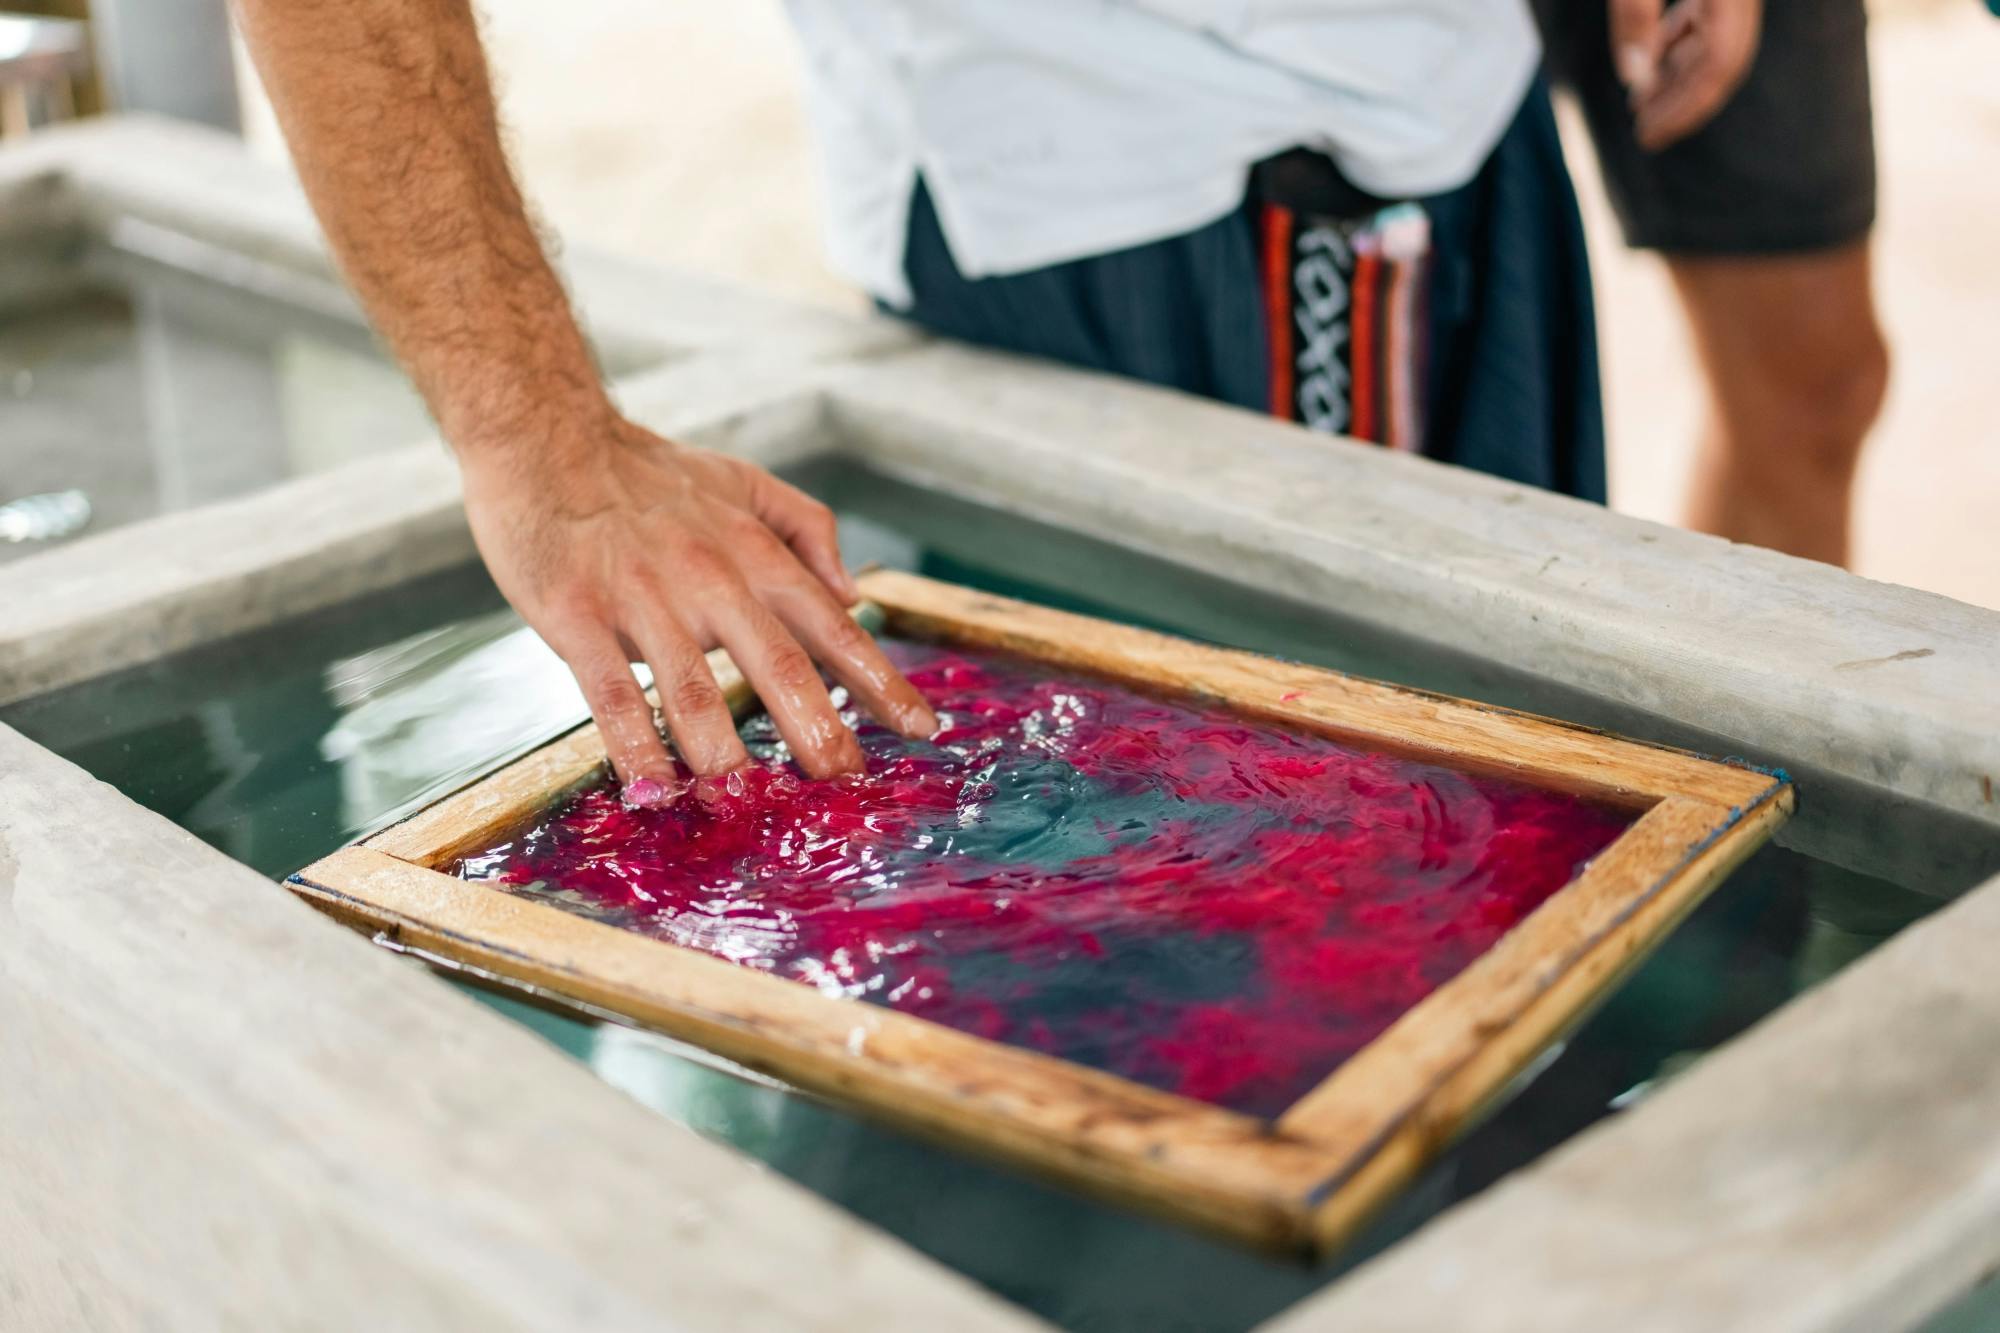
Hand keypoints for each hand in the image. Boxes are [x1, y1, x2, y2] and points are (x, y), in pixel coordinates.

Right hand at [459, 409, 937, 801]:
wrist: (546, 433)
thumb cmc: (647, 470)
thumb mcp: (744, 482)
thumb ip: (806, 529)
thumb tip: (855, 590)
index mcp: (756, 555)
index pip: (834, 628)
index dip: (882, 682)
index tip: (925, 729)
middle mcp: (711, 578)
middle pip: (778, 666)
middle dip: (818, 731)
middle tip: (845, 784)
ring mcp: (643, 599)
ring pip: (694, 691)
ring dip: (723, 755)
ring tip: (747, 804)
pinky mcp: (577, 615)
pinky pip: (611, 693)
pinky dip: (634, 746)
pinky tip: (652, 790)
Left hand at [1609, 0, 1762, 150]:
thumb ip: (1635, 13)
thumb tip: (1632, 76)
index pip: (1720, 65)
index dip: (1685, 107)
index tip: (1649, 135)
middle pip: (1721, 63)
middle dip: (1682, 103)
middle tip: (1645, 133)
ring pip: (1713, 44)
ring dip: (1677, 77)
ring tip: (1641, 104)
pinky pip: (1706, 21)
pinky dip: (1677, 46)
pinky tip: (1650, 64)